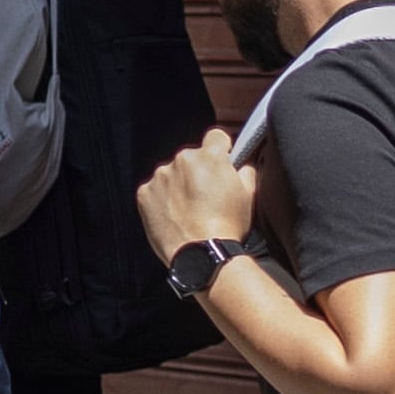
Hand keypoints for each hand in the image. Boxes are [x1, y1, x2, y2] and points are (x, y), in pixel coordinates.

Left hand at [134, 129, 254, 262]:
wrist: (202, 256)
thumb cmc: (228, 228)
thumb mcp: (249, 195)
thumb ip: (245, 170)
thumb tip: (241, 164)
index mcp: (210, 156)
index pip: (216, 137)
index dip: (221, 150)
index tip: (221, 164)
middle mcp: (182, 160)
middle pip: (191, 159)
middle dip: (198, 173)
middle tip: (206, 200)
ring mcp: (161, 177)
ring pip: (171, 175)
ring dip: (178, 187)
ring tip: (189, 213)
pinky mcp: (145, 194)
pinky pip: (154, 192)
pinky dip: (161, 202)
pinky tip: (174, 218)